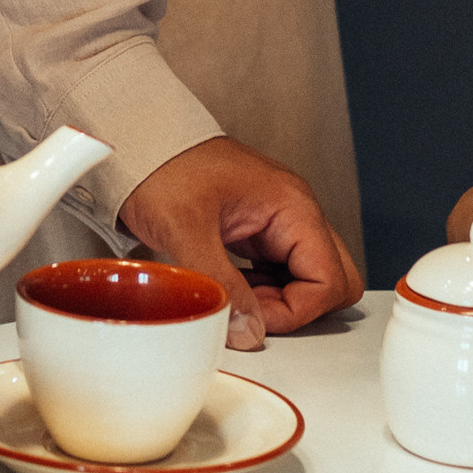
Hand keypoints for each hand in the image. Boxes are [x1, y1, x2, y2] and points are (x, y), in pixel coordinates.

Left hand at [117, 138, 364, 355]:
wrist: (138, 141)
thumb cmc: (162, 166)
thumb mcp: (186, 230)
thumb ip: (221, 284)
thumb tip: (250, 332)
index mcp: (292, 206)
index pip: (330, 279)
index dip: (296, 311)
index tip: (255, 317)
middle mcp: (294, 211)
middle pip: (333, 278)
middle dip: (300, 308)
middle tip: (253, 311)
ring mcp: (278, 220)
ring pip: (308, 278)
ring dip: (279, 300)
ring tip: (235, 297)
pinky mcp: (258, 229)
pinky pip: (280, 271)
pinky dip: (264, 290)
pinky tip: (232, 287)